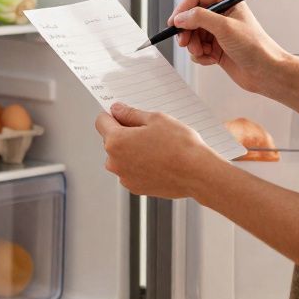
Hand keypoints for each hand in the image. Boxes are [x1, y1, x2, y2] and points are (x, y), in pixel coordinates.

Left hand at [93, 102, 223, 198]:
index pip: (101, 121)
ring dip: (132, 151)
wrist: (197, 173)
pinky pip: (131, 171)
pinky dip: (140, 165)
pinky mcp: (136, 188)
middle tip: (149, 131)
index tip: (125, 114)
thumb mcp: (155, 119)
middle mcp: (114, 162)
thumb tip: (116, 110)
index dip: (113, 115)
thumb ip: (130, 113)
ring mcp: (124, 177)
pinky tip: (159, 161)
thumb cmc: (179, 145)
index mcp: (115, 142)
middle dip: (125, 133)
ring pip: (122, 157)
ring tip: (157, 147)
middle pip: (111, 140)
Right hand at [169, 0, 287, 95]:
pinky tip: (211, 60)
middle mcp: (221, 16)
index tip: (174, 23)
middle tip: (184, 42)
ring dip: (193, 45)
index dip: (183, 9)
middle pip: (191, 17)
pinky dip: (200, 55)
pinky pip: (197, 49)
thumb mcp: (225, 27)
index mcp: (227, 2)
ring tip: (203, 53)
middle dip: (186, 31)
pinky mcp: (216, 49)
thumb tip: (180, 17)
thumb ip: (200, 18)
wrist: (266, 72)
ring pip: (192, 35)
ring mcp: (218, 33)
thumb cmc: (254, 46)